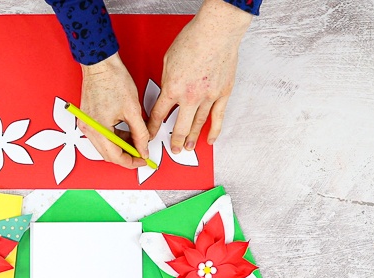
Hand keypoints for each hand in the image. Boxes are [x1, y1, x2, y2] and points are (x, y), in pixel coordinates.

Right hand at [79, 52, 148, 168]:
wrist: (101, 63)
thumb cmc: (115, 81)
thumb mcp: (133, 110)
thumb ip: (140, 134)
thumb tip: (144, 150)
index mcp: (98, 129)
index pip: (115, 156)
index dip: (131, 161)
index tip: (144, 160)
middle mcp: (87, 129)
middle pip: (108, 154)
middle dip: (126, 156)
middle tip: (142, 153)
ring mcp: (85, 123)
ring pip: (104, 145)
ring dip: (120, 146)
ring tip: (137, 140)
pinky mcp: (86, 118)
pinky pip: (100, 135)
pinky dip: (114, 137)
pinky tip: (126, 131)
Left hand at [147, 0, 251, 152]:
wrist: (216, 32)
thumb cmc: (192, 40)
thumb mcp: (168, 60)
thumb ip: (167, 80)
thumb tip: (168, 91)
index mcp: (172, 88)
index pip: (158, 114)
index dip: (153, 127)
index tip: (150, 136)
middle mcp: (190, 97)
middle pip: (179, 126)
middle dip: (174, 140)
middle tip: (173, 149)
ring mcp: (208, 97)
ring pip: (198, 124)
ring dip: (191, 138)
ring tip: (187, 148)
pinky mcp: (223, 93)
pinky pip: (218, 117)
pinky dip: (214, 130)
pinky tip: (210, 139)